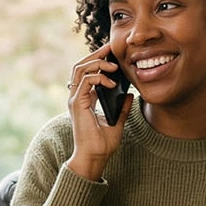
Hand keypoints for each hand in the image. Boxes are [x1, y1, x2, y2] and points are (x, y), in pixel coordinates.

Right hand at [65, 42, 127, 178]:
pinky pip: (85, 81)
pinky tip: (111, 82)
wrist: (94, 157)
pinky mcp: (77, 104)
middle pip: (80, 66)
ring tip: (112, 64)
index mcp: (85, 99)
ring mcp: (75, 100)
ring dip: (96, 63)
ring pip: (79, 70)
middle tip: (110, 48)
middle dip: (95, 54)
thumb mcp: (118, 122)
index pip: (87, 73)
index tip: (112, 54)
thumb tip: (130, 94)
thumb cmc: (102, 144)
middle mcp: (77, 97)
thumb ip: (123, 108)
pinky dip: (98, 77)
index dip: (97, 61)